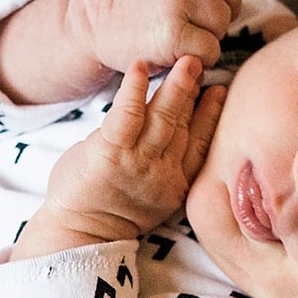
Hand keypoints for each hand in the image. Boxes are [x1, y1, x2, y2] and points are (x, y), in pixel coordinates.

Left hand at [16, 56, 224, 254]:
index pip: (199, 142)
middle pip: (184, 125)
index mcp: (175, 182)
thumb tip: (168, 126)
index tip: (221, 90)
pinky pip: (126, 118)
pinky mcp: (110, 154)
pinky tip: (139, 69)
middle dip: (196, 93)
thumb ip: (162, 162)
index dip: (211, 115)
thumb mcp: (150, 194)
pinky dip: (133, 92)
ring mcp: (137, 162)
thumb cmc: (106, 211)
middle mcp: (162, 171)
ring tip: (187, 62)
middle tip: (205, 62)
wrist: (77, 236)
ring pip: (162, 119)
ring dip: (176, 88)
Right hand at [73, 0, 242, 76]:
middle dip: (224, 8)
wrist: (95, 27)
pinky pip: (210, 47)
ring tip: (189, 37)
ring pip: (221, 18)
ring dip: (212, 34)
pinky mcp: (171, 34)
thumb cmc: (137, 2)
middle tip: (203, 23)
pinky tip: (185, 53)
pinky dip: (203, 57)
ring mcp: (172, 0)